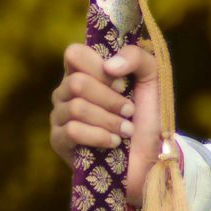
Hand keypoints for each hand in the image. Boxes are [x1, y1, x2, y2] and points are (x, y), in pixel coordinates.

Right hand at [49, 41, 161, 210]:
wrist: (150, 157)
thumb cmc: (148, 116)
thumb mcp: (152, 79)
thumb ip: (136, 58)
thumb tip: (109, 66)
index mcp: (84, 72)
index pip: (74, 54)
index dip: (98, 67)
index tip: (121, 83)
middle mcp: (67, 91)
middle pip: (77, 83)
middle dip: (110, 99)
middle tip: (129, 111)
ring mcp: (59, 116)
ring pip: (76, 108)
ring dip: (109, 120)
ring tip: (126, 130)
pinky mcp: (59, 141)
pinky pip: (72, 131)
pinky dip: (99, 136)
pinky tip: (113, 142)